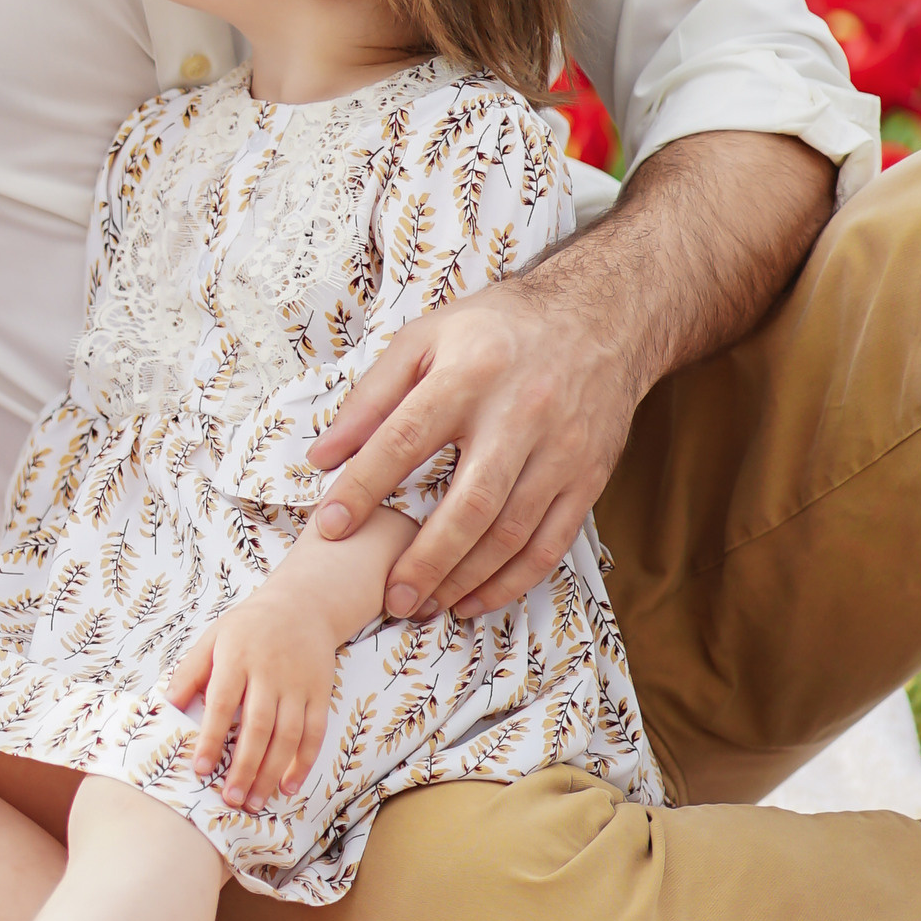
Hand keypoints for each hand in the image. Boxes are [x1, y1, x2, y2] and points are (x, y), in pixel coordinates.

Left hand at [166, 564, 349, 813]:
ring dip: (272, 772)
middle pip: (258, 727)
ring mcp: (298, 684)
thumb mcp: (214, 637)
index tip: (200, 769)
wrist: (302, 605)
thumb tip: (169, 705)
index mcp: (238, 658)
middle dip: (244, 767)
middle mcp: (270, 672)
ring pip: (288, 735)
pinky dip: (304, 762)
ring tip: (255, 801)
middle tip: (231, 799)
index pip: (222, 704)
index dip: (211, 738)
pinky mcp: (320, 692)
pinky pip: (315, 732)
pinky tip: (289, 785)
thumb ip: (191, 671)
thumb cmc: (249, 627)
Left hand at [307, 271, 633, 621]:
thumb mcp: (426, 338)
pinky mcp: (589, 477)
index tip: (329, 527)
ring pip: (511, 534)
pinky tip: (476, 599)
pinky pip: (550, 544)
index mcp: (469, 373)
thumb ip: (372, 397)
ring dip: (465, 579)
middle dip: (425, 559)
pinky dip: (512, 581)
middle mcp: (519, 414)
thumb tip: (322, 456)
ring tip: (424, 604)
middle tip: (390, 597)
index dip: (363, 486)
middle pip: (469, 504)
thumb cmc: (497, 329)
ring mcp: (560, 451)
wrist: (599, 317)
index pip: (405, 438)